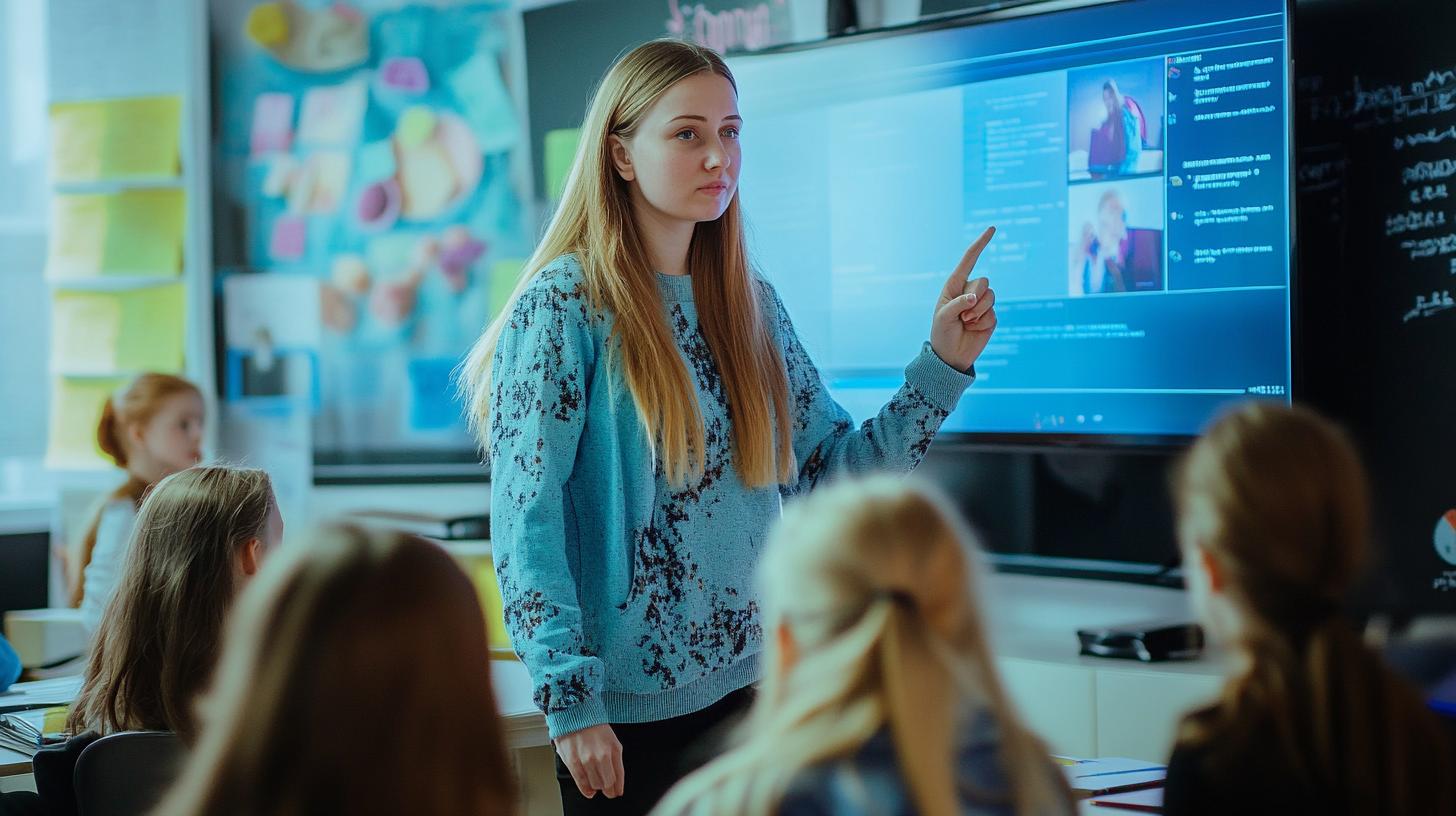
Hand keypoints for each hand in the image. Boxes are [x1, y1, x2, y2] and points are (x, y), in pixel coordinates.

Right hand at [555, 724, 624, 798]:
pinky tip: (589, 791)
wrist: (574, 713)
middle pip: (608, 783)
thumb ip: (615, 759)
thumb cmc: (592, 725)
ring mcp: (587, 760)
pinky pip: (581, 782)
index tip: (617, 792)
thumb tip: (616, 779)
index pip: (619, 776)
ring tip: (596, 785)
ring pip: (595, 785)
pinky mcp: (573, 762)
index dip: (618, 788)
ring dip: (597, 787)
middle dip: (609, 790)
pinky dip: (586, 790)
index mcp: (614, 749)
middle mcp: (601, 756)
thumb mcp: (611, 739)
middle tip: (608, 792)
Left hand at [930, 227, 997, 372]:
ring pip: (990, 296)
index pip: (969, 260)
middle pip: (983, 281)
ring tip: (966, 323)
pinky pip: (993, 313)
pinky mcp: (990, 316)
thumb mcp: (943, 317)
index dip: (980, 244)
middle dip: (973, 299)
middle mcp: (970, 290)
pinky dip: (982, 323)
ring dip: (977, 312)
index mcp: (954, 285)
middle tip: (961, 316)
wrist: (951, 355)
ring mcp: (981, 303)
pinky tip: (973, 329)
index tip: (992, 229)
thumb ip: (958, 304)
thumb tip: (975, 296)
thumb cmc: (942, 333)